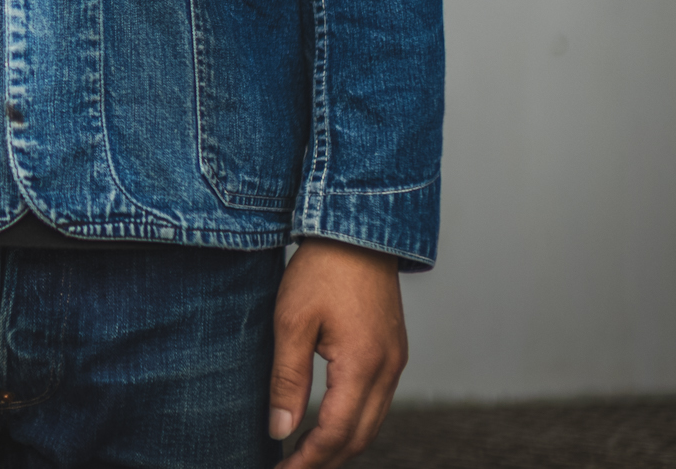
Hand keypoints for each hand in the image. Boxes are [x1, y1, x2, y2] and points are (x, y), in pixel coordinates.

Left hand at [269, 239, 407, 467]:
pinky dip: (354, 421)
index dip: (308, 461)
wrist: (358, 230)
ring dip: (341, 444)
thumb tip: (280, 430)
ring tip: (305, 455)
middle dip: (326, 461)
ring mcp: (395, 360)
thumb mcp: (292, 321)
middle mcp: (388, 369)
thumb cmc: (321, 269)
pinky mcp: (393, 350)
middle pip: (360, 438)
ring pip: (372, 422)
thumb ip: (287, 380)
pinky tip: (329, 422)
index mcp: (363, 365)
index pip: (336, 434)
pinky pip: (377, 401)